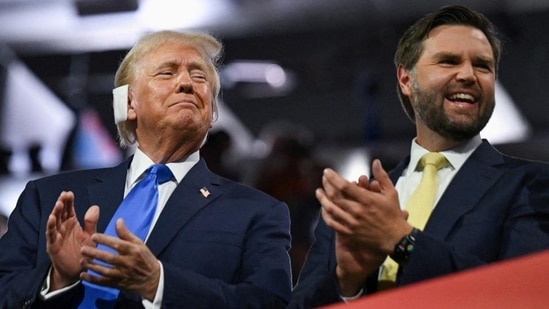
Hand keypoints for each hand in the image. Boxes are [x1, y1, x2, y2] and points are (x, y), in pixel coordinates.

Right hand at [46, 191, 98, 289]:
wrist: (78, 270)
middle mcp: (63, 228)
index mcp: (72, 223)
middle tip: (64, 195)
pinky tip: (52, 219)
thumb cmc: (84, 252)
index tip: (70, 193)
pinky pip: (51, 234)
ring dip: (55, 212)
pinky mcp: (53, 245)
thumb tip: (95, 207)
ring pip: (54, 222)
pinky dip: (50, 226)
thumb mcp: (90, 236)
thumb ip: (91, 222)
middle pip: (61, 213)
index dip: (69, 201)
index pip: (70, 210)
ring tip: (59, 204)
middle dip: (62, 203)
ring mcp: (57, 236)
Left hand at [80, 219, 160, 300]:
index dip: (105, 240)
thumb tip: (118, 221)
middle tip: (82, 249)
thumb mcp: (139, 244)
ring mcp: (122, 275)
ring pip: (105, 271)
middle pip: (109, 258)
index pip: (118, 244)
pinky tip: (84, 275)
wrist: (153, 279)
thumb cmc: (145, 259)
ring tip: (82, 260)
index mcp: (133, 251)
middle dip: (95, 253)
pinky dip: (92, 280)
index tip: (93, 236)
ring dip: (92, 266)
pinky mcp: (118, 284)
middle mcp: (127, 263)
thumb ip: (126, 234)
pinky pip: (103, 283)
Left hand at [316, 160, 411, 293]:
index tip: (327, 171)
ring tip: (318, 192)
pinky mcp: (349, 233)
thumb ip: (382, 176)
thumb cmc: (392, 214)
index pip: (344, 186)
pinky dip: (325, 215)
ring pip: (331, 209)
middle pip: (335, 196)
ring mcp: (351, 223)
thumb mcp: (391, 193)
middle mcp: (357, 211)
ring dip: (322, 199)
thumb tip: (375, 162)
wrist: (395, 238)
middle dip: (326, 185)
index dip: (333, 178)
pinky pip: (332, 223)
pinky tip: (323, 208)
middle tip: (323, 179)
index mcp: (367, 200)